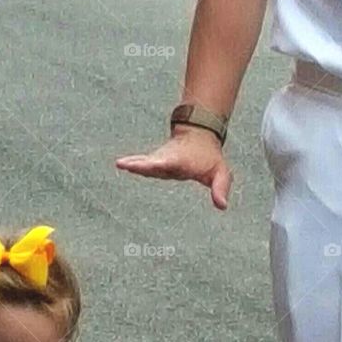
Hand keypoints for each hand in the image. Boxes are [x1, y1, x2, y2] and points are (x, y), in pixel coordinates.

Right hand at [116, 128, 232, 209]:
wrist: (199, 135)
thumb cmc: (210, 157)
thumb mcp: (221, 172)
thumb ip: (220, 188)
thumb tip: (222, 206)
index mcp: (180, 161)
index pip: (168, 164)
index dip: (157, 165)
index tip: (148, 164)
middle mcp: (167, 159)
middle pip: (151, 163)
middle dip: (139, 164)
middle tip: (122, 164)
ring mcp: (159, 159)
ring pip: (144, 162)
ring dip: (132, 164)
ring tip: (119, 163)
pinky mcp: (155, 161)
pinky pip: (142, 163)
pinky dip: (133, 164)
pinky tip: (121, 164)